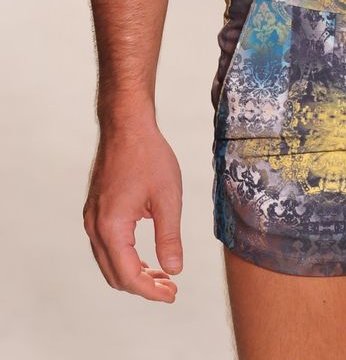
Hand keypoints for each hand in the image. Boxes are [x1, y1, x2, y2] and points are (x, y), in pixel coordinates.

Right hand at [83, 123, 182, 301]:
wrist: (127, 128)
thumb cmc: (150, 158)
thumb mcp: (168, 199)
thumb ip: (170, 237)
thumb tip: (175, 269)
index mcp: (112, 227)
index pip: (128, 275)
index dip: (151, 291)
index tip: (173, 295)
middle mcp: (95, 226)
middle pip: (115, 274)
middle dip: (143, 287)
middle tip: (172, 290)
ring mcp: (92, 219)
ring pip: (109, 262)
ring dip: (134, 274)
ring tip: (165, 277)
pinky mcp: (96, 212)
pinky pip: (107, 247)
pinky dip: (126, 259)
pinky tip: (149, 259)